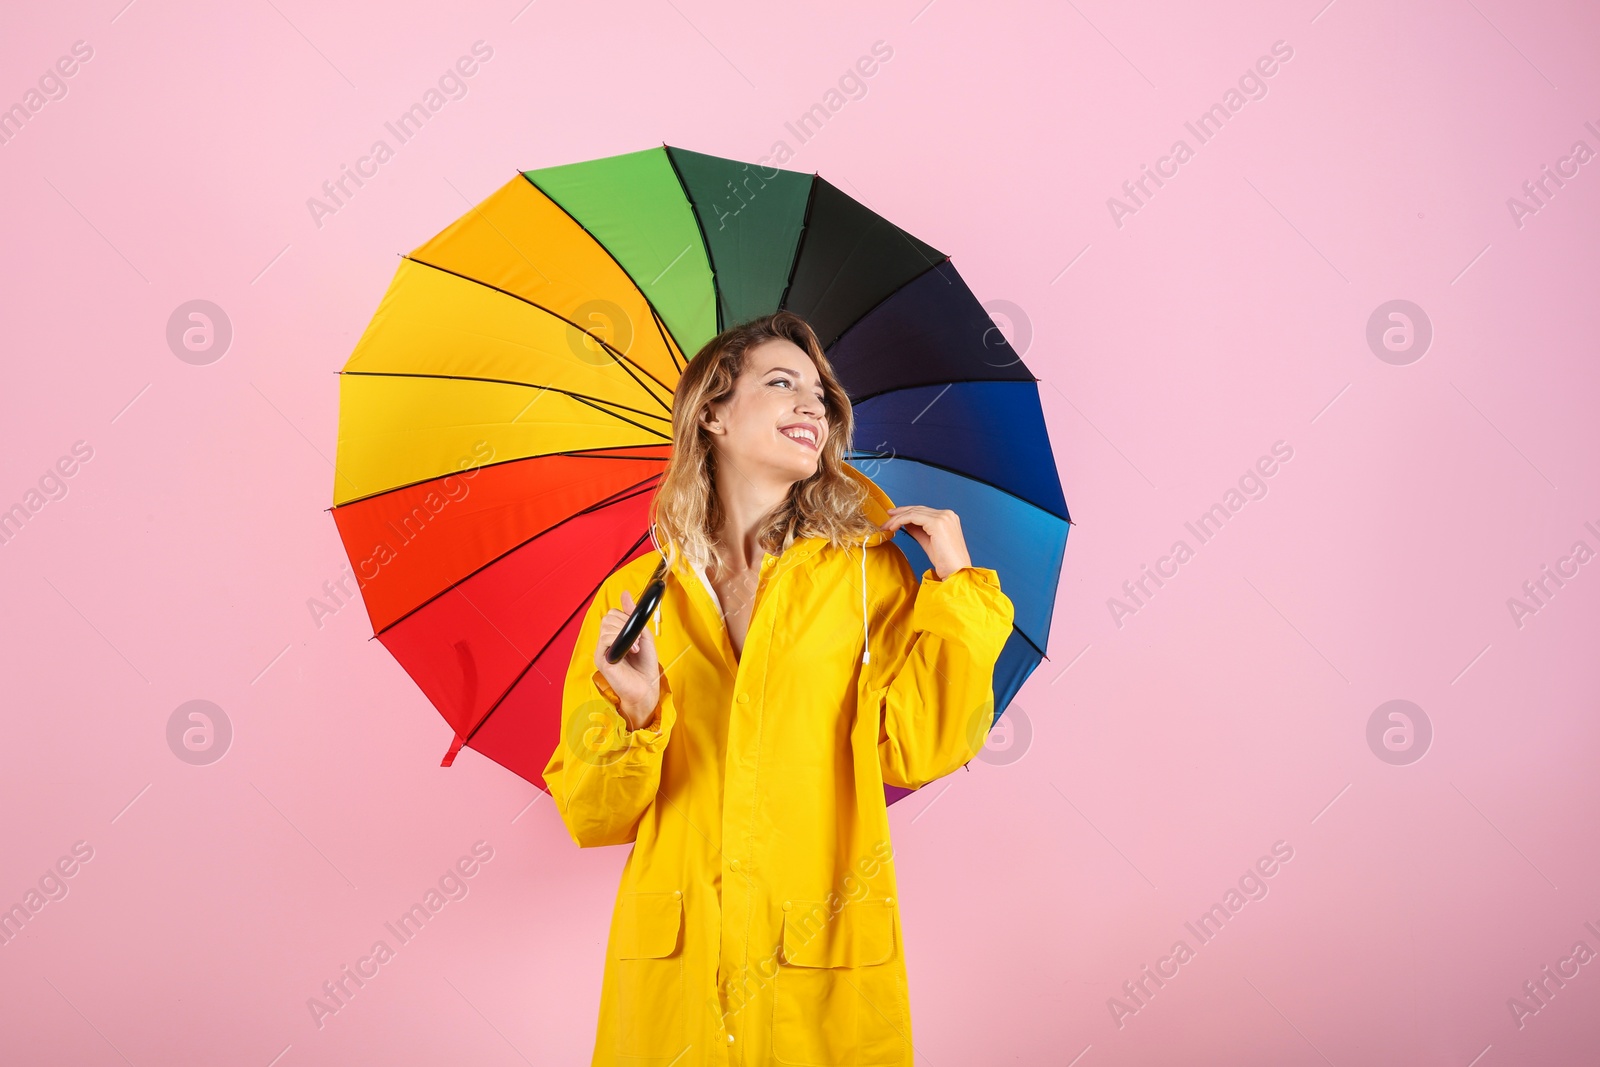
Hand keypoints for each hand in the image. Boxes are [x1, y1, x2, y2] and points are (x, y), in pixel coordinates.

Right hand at [592, 589, 661, 729]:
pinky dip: (620, 640)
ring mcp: (602, 650)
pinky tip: (629, 651)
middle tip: (638, 640)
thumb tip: (625, 594)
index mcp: (614, 636)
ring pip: (606, 626)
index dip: (626, 617)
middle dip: (626, 624)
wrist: (647, 688)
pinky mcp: (601, 659)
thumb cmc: (645, 666)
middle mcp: (606, 642)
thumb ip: (633, 615)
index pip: (612, 614)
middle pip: (608, 617)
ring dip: (626, 633)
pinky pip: (605, 638)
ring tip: (635, 647)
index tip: (638, 629)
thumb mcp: (643, 635)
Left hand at [879, 505, 971, 579]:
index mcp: (948, 518)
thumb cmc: (946, 562)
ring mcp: (943, 517)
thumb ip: (918, 530)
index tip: (893, 518)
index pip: (923, 511)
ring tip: (887, 526)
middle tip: (887, 520)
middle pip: (918, 509)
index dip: (906, 513)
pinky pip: (913, 517)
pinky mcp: (937, 523)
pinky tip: (893, 527)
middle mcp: (947, 514)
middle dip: (900, 514)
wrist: (956, 572)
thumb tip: (906, 523)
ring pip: (914, 512)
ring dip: (897, 518)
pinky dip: (900, 520)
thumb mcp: (928, 542)